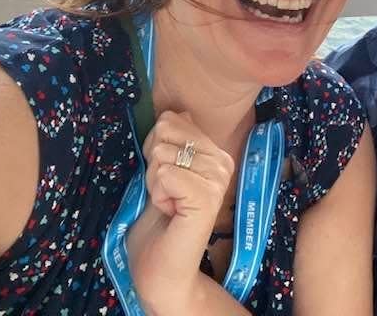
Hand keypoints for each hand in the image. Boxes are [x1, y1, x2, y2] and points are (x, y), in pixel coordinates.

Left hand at [127, 111, 234, 314]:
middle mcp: (224, 162)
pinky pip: (165, 173)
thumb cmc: (158, 221)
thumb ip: (173, 141)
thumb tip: (179, 111)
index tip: (164, 178)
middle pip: (166, 132)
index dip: (155, 147)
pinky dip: (157, 193)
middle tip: (165, 192)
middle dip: (153, 163)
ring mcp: (218, 179)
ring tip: (167, 204)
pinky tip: (169, 211)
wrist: (160, 265)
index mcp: (217, 153)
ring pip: (163, 154)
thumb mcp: (161, 170)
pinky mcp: (207, 196)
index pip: (173, 120)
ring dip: (153, 182)